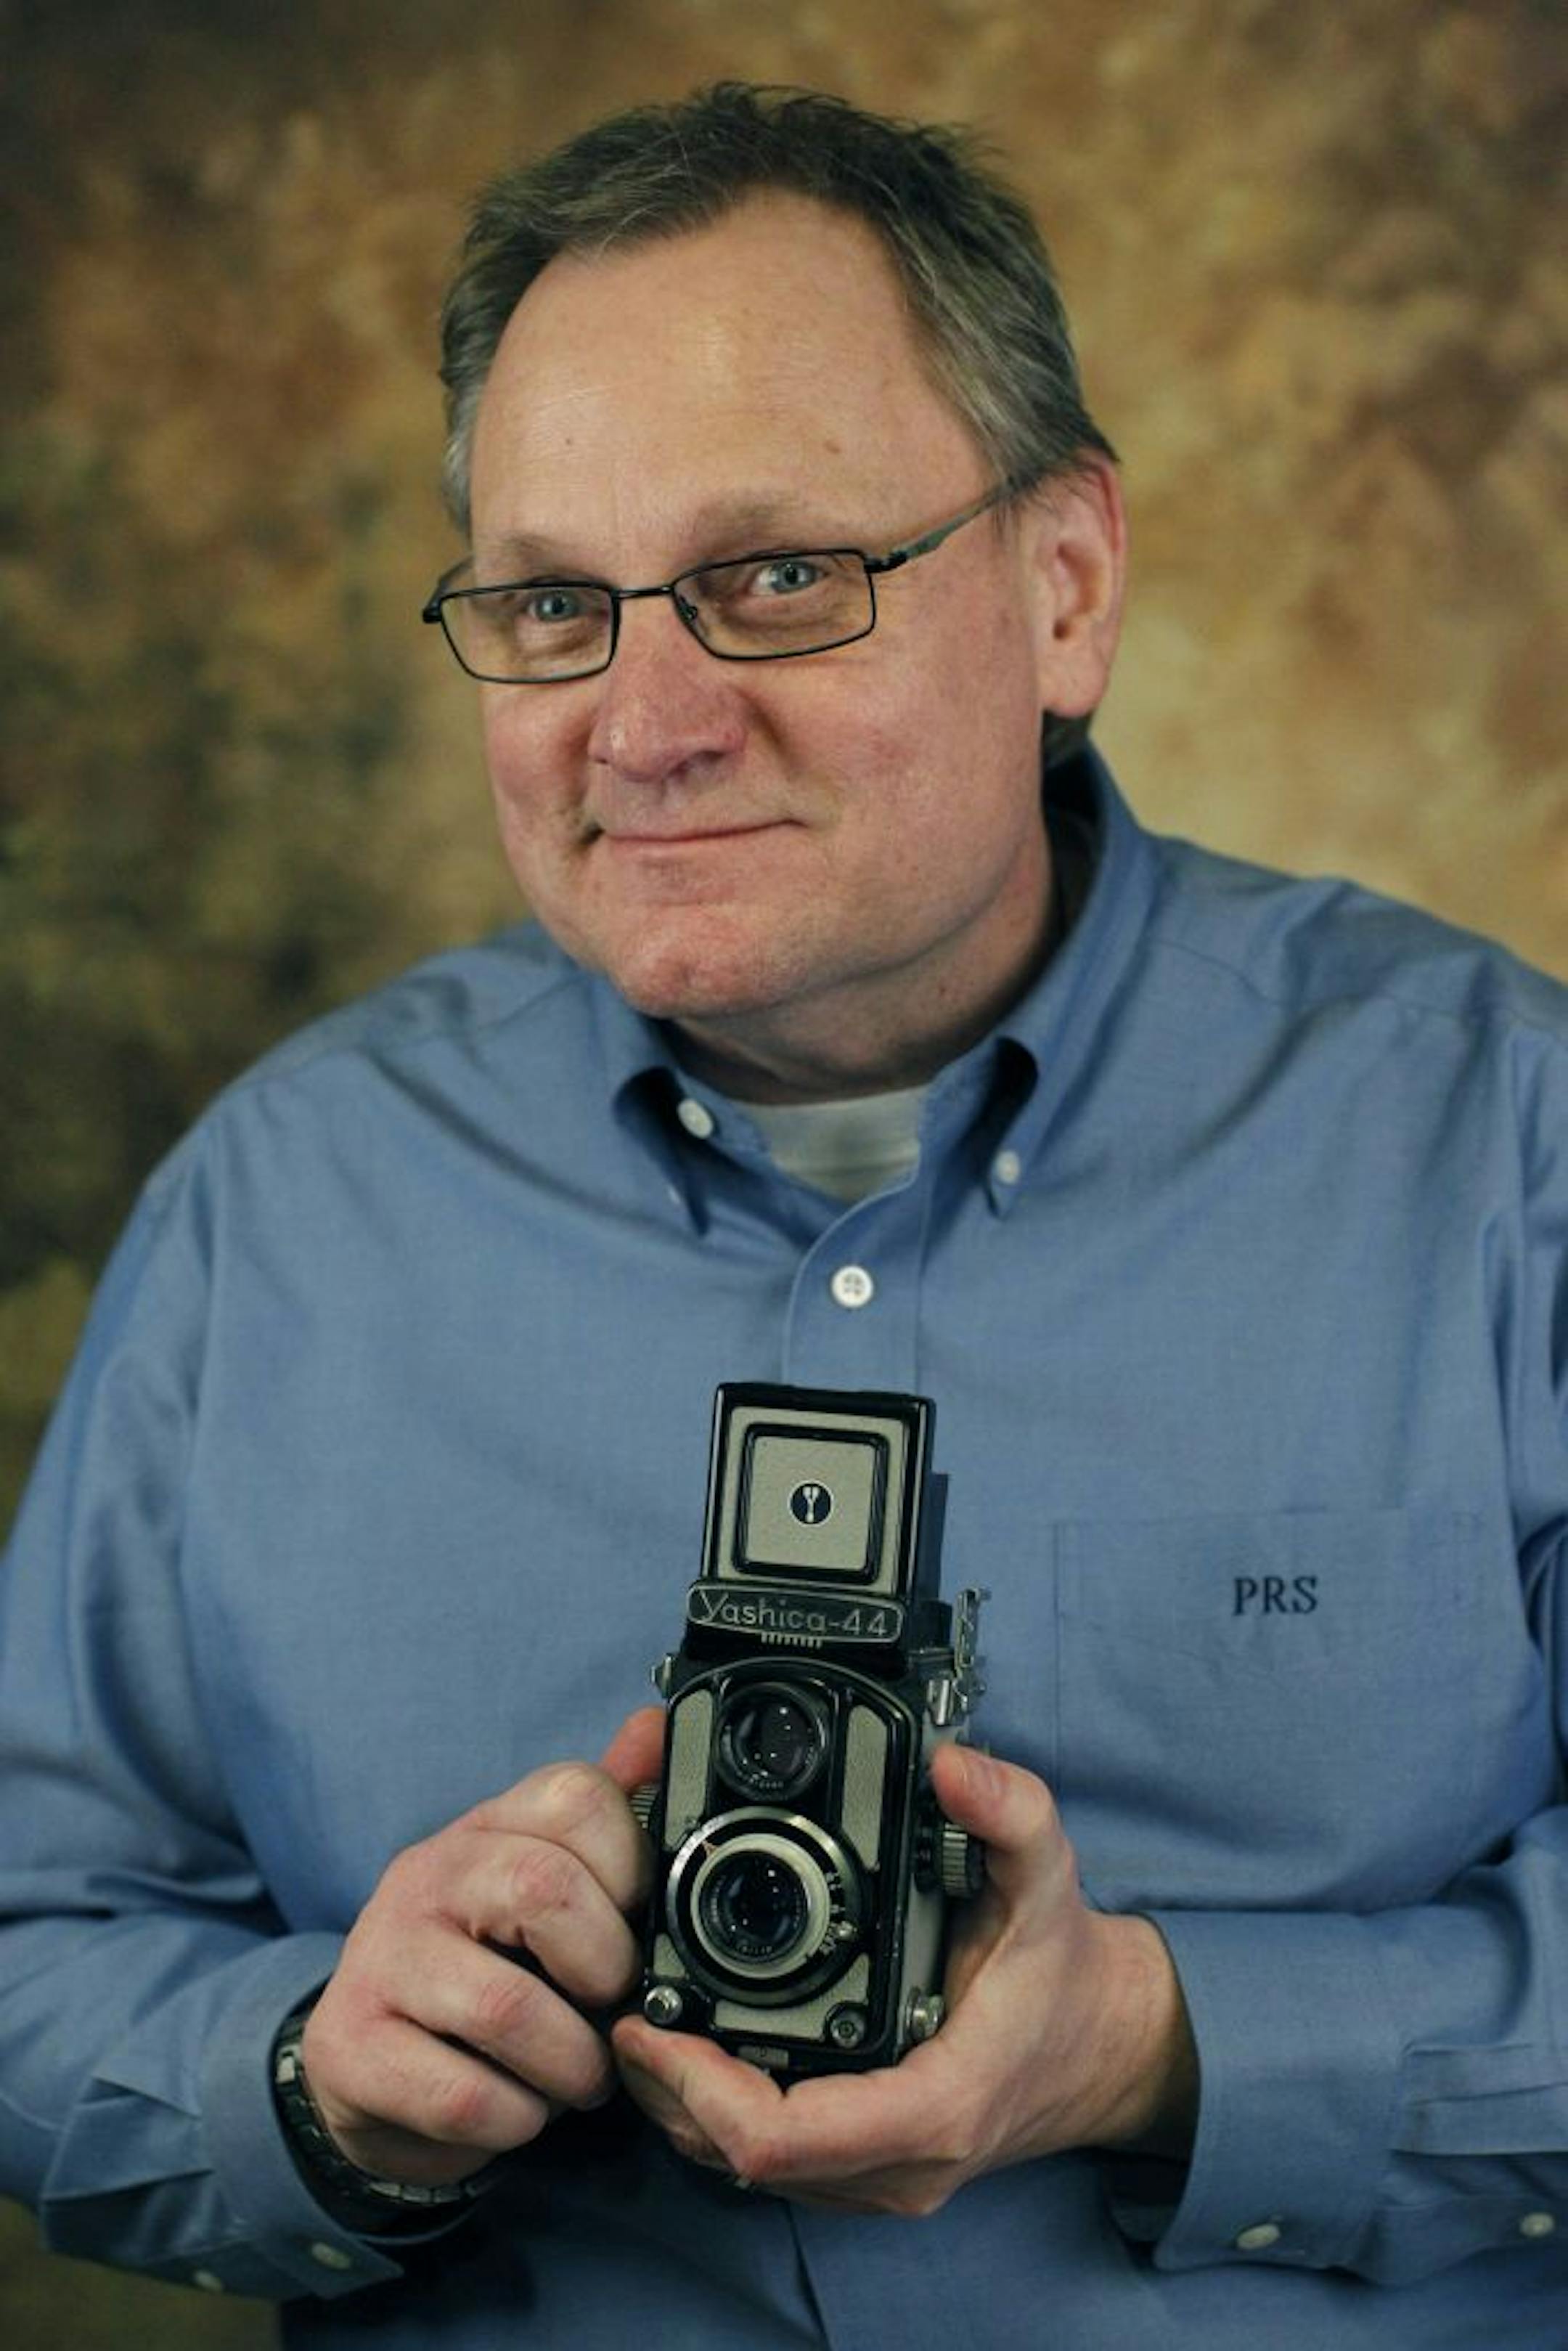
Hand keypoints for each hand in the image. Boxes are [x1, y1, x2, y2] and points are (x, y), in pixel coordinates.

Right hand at [300, 1706, 662, 2187]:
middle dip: (606, 1969)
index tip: (637, 1925)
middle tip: (611, 2009)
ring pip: (507, 2007)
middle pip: (544, 1888)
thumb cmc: (483, 1967)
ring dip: (571, 2065)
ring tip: (575, 2076)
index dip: (632, 1866)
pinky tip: (517, 2111)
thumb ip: (604, 1814)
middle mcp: (426, 1875)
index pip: (575, 1796)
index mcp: (487, 1827)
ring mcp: (380, 1959)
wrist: (367, 2065)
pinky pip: (463, 2095)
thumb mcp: (542, 1881)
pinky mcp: (352, 2051)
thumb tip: (654, 1726)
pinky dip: (515, 2118)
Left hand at [613, 1742, 1195, 2215]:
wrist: (1103, 2044)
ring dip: (682, 2106)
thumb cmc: (1062, 1970)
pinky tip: (693, 2052)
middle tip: (623, 2009)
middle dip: (668, 2092)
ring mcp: (879, 2179)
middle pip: (741, 2159)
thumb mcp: (1050, 1874)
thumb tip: (951, 1764)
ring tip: (640, 2023)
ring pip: (744, 2171)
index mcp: (934, 2107)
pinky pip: (769, 2162)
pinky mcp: (865, 2172)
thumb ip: (1008, 1811)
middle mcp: (900, 2164)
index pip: (782, 2140)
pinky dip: (718, 2113)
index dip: (699, 2091)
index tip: (652, 2026)